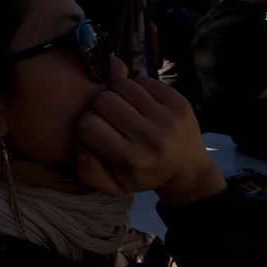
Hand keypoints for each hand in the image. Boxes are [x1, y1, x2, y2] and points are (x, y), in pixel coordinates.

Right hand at [76, 77, 225, 205]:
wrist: (188, 169)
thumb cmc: (143, 174)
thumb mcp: (114, 186)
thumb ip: (89, 174)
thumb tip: (79, 150)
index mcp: (132, 159)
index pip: (88, 125)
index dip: (86, 125)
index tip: (95, 131)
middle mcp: (151, 138)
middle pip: (103, 100)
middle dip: (99, 106)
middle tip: (108, 117)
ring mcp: (167, 118)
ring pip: (122, 86)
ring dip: (116, 94)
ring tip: (122, 107)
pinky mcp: (179, 102)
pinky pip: (143, 81)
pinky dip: (136, 88)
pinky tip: (138, 103)